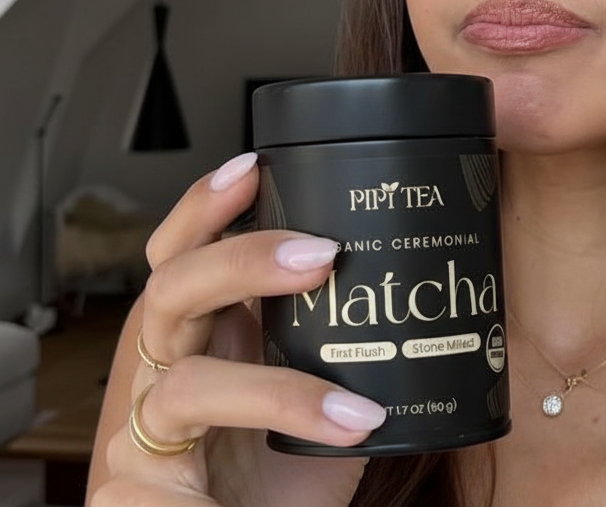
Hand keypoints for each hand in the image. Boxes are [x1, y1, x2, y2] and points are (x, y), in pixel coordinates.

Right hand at [88, 153, 384, 506]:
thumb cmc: (288, 475)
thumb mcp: (323, 390)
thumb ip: (351, 340)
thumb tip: (429, 287)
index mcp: (208, 334)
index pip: (187, 255)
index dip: (206, 207)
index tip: (254, 165)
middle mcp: (168, 370)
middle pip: (171, 290)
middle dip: (242, 260)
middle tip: (320, 254)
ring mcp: (149, 432)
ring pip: (186, 383)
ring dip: (273, 388)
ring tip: (351, 406)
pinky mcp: (140, 493)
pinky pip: (186, 471)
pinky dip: (267, 462)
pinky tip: (332, 447)